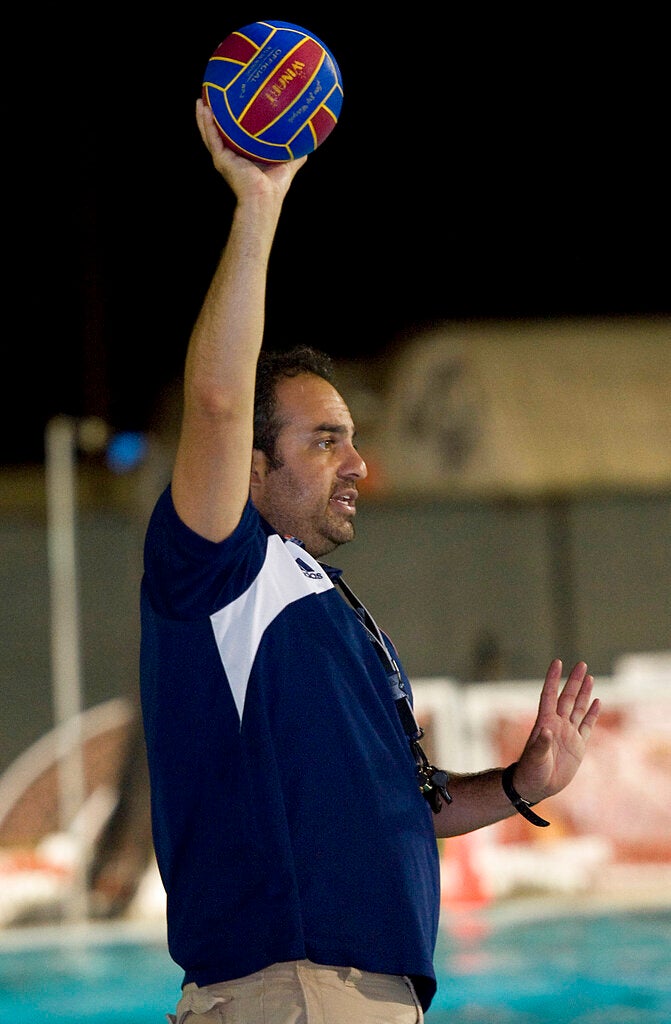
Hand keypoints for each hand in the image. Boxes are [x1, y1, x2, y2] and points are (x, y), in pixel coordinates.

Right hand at [195, 98, 306, 198]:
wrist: (264, 198)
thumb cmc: (275, 186)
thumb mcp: (288, 162)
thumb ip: (296, 151)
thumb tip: (309, 138)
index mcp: (243, 156)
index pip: (235, 136)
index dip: (232, 122)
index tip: (231, 105)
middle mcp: (231, 156)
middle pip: (219, 132)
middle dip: (214, 117)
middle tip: (211, 98)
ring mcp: (224, 158)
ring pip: (210, 134)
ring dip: (203, 117)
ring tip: (200, 100)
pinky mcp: (221, 160)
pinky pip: (211, 138)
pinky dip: (207, 124)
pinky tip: (204, 109)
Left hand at [514, 659, 599, 803]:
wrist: (538, 786)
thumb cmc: (531, 771)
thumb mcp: (535, 758)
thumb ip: (541, 745)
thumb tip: (547, 731)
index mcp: (545, 722)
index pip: (549, 695)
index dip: (553, 679)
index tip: (557, 662)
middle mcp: (557, 724)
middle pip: (567, 698)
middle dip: (574, 681)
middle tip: (581, 664)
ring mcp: (568, 733)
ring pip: (578, 708)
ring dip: (584, 693)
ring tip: (589, 677)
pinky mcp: (578, 745)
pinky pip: (587, 725)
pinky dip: (592, 714)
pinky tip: (597, 701)